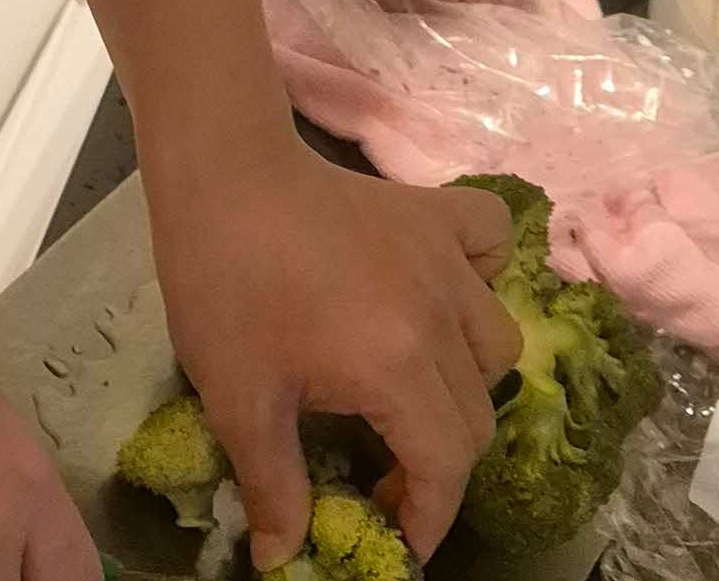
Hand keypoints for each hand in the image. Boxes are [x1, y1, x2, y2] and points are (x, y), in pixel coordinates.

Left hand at [149, 140, 519, 566]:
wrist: (222, 175)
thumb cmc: (226, 287)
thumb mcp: (239, 401)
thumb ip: (274, 488)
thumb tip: (284, 561)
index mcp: (397, 366)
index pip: (446, 466)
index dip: (428, 518)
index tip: (397, 538)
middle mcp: (441, 314)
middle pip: (475, 415)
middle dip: (440, 463)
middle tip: (386, 473)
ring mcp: (445, 257)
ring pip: (496, 343)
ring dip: (466, 384)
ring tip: (411, 392)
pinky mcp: (435, 212)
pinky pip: (492, 248)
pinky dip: (483, 278)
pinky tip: (441, 295)